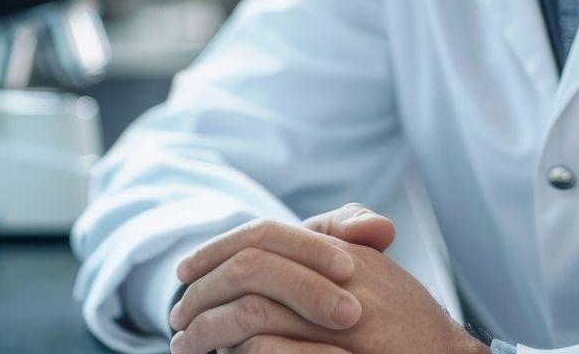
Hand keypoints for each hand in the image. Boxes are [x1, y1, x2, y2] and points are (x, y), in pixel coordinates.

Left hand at [169, 205, 482, 353]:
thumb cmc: (401, 316)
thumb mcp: (370, 267)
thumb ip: (333, 238)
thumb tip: (270, 241)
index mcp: (339, 252)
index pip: (264, 235)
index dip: (216, 249)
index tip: (184, 270)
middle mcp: (338, 281)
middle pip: (249, 272)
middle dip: (202, 294)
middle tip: (177, 317)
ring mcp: (339, 327)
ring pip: (252, 318)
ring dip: (210, 331)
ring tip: (187, 345)